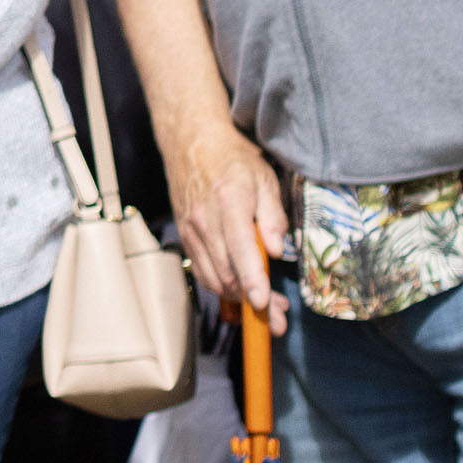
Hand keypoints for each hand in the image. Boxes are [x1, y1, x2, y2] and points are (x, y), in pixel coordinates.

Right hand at [160, 106, 290, 323]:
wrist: (191, 143)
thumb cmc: (233, 159)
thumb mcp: (264, 179)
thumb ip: (272, 216)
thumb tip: (276, 251)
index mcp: (229, 204)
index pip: (240, 249)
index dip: (252, 280)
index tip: (264, 303)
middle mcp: (205, 221)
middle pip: (227, 273)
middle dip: (253, 301)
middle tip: (277, 319)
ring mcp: (191, 231)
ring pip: (213, 278)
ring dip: (239, 298)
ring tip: (264, 306)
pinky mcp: (185, 237)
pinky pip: (202, 271)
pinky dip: (221, 286)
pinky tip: (240, 289)